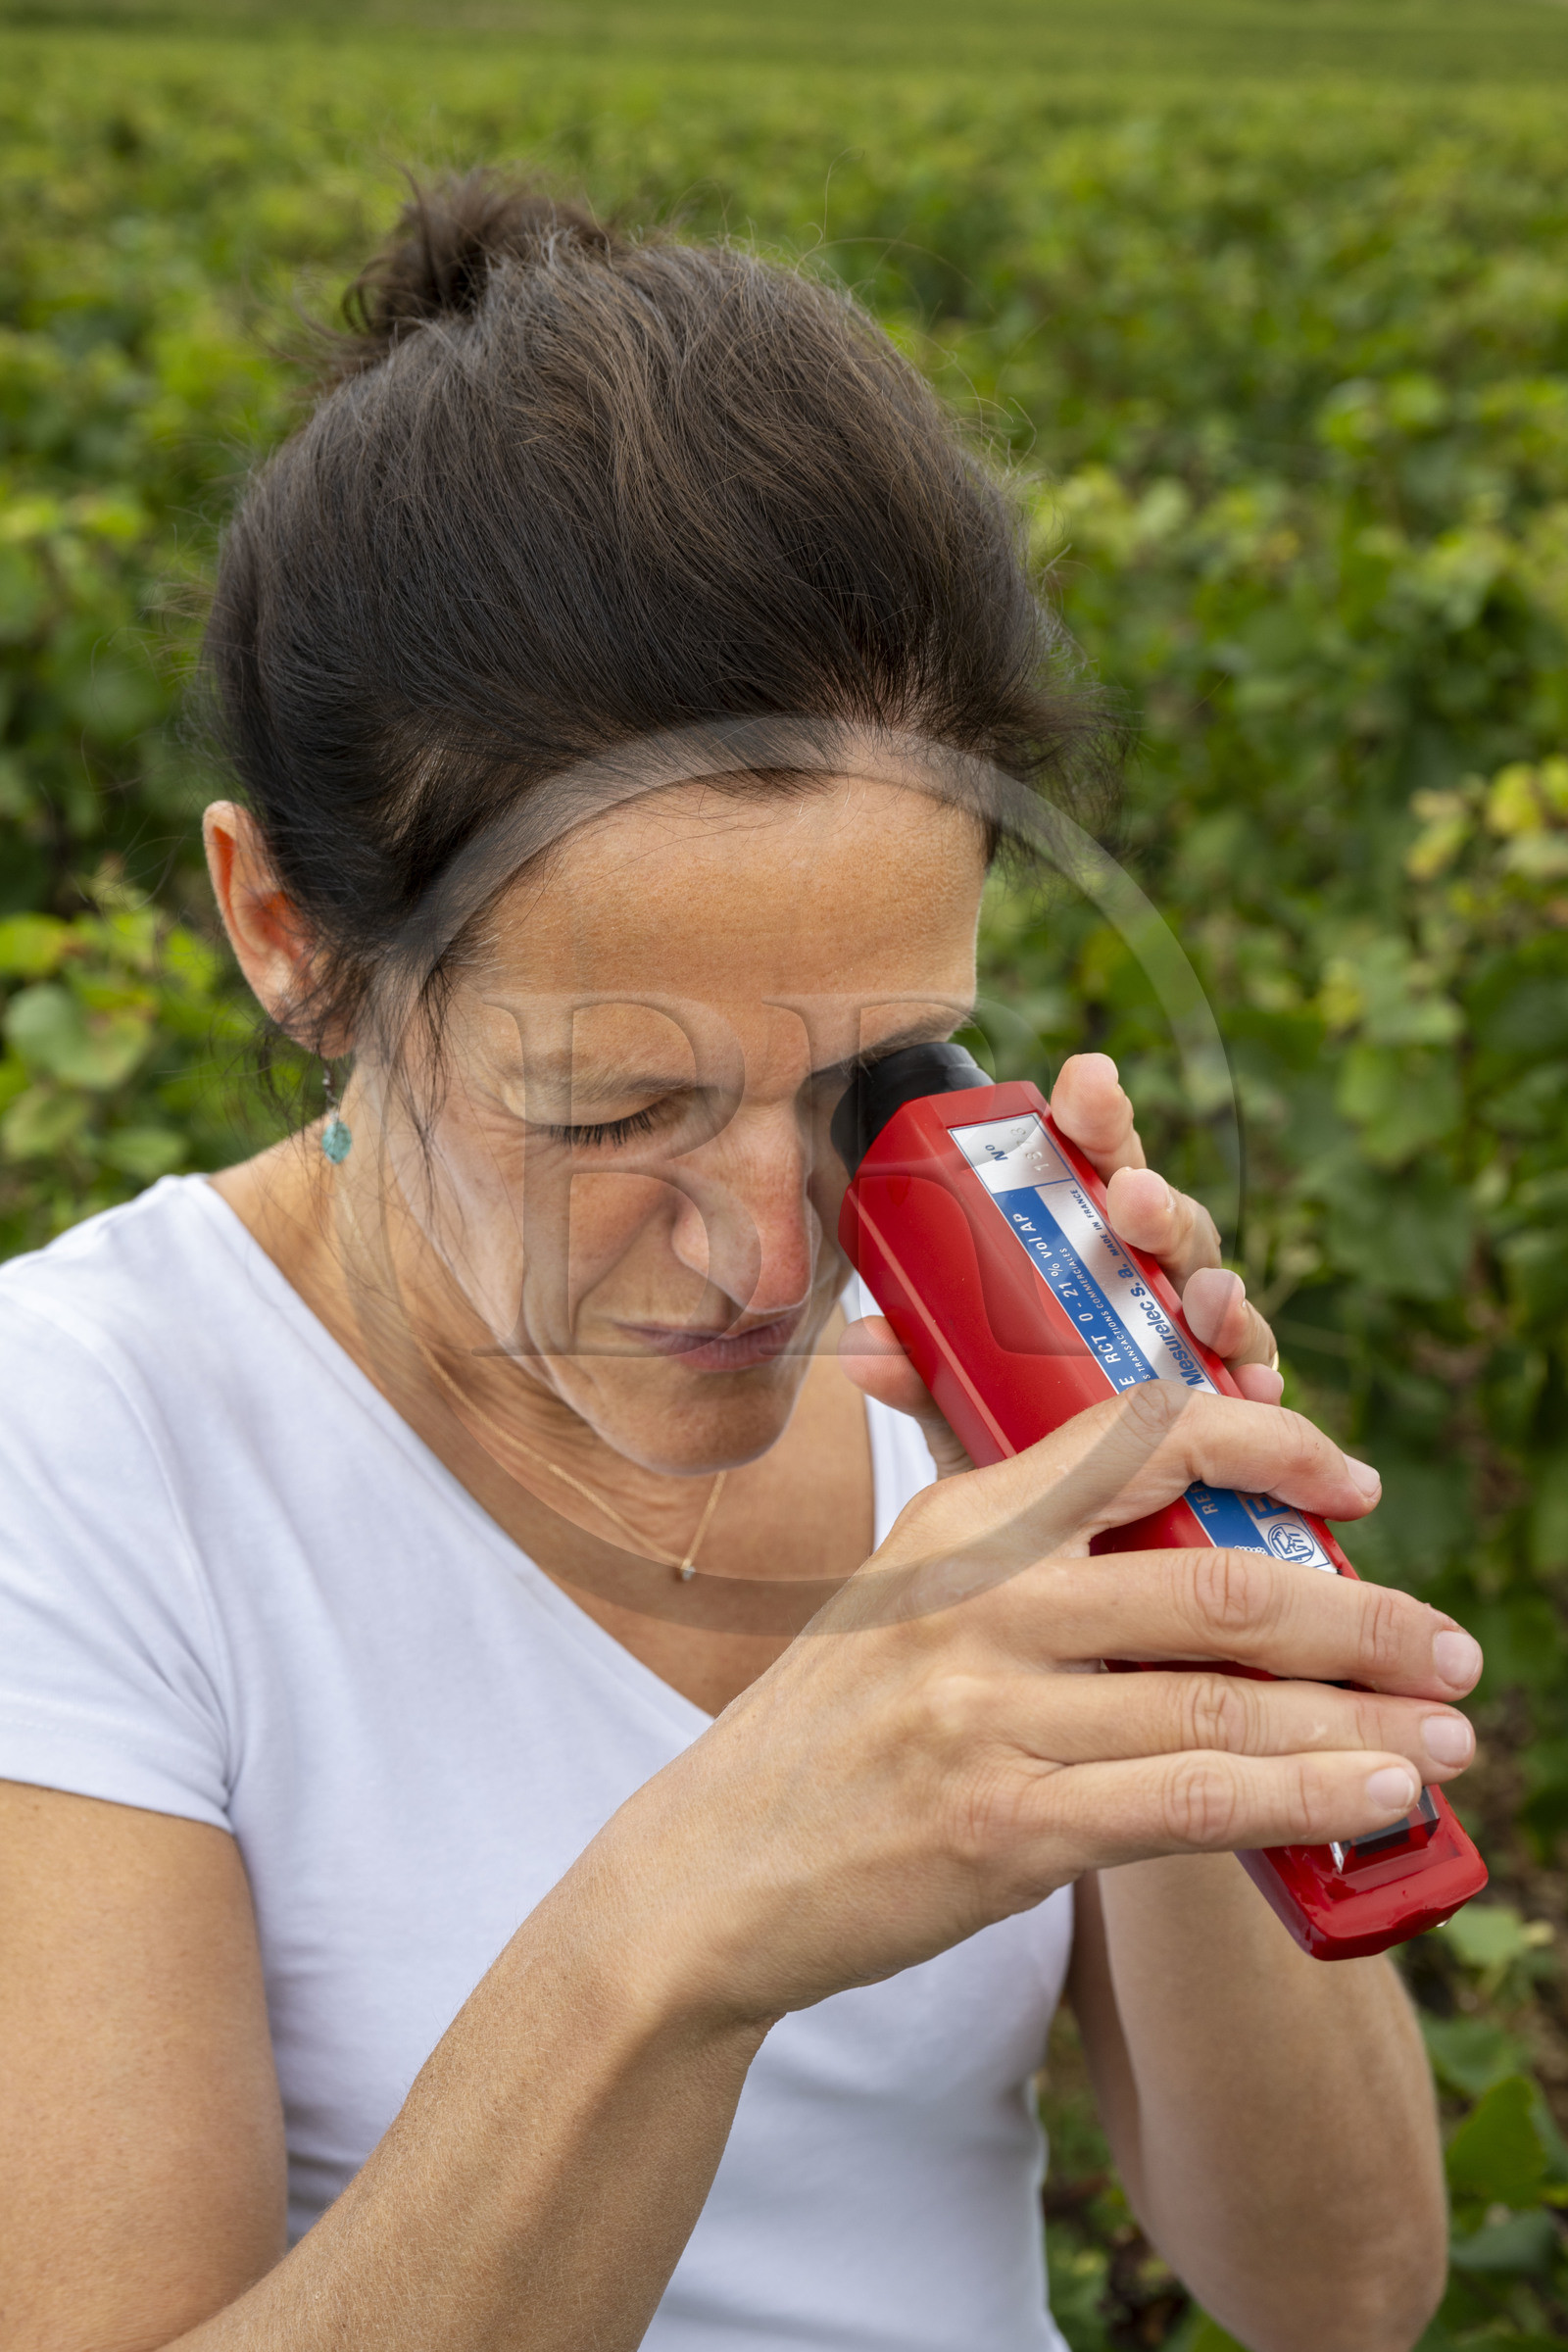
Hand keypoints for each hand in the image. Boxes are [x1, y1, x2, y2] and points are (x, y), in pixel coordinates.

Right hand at [582, 1384, 1479, 2028]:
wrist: (712, 1872)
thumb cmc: (832, 1735)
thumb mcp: (905, 1601)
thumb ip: (1024, 1559)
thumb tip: (1188, 1545)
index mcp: (962, 1519)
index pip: (1141, 1441)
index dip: (1270, 1448)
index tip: (1351, 1482)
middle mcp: (980, 1598)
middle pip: (1217, 1584)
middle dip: (1362, 1616)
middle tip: (1450, 1645)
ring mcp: (986, 1711)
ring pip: (1223, 1700)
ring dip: (1364, 1719)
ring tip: (1451, 1734)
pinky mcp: (1003, 1826)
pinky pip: (1188, 1802)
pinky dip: (1301, 1798)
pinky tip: (1376, 1801)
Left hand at [839, 1050, 1283, 1475]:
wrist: (1054, 1531)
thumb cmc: (1011, 1431)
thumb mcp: (957, 1403)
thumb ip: (921, 1371)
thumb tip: (865, 1342)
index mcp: (1078, 1246)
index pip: (1088, 1165)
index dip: (1093, 1120)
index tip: (1084, 1082)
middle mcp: (1141, 1277)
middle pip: (1159, 1217)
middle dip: (1151, 1200)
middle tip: (1130, 1198)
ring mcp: (1189, 1336)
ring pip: (1211, 1289)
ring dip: (1211, 1287)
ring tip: (1201, 1297)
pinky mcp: (1229, 1403)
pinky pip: (1252, 1380)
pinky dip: (1256, 1378)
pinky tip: (1254, 1383)